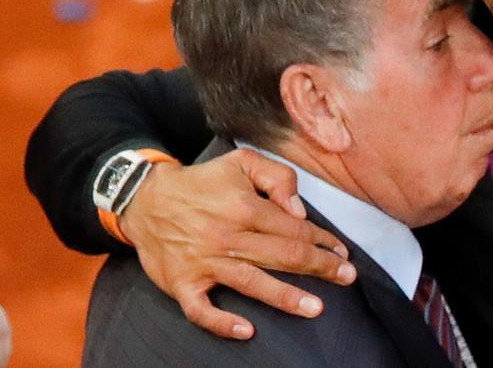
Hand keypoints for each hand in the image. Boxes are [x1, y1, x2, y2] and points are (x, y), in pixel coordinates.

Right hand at [119, 149, 355, 339]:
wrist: (145, 198)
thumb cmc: (202, 182)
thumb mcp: (242, 162)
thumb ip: (278, 176)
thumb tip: (298, 211)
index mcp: (244, 207)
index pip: (294, 229)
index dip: (323, 240)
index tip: (342, 252)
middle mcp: (226, 236)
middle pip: (283, 256)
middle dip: (320, 267)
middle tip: (347, 277)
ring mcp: (203, 263)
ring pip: (251, 283)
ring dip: (286, 298)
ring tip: (315, 308)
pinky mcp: (181, 283)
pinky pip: (201, 310)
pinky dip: (222, 322)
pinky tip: (247, 331)